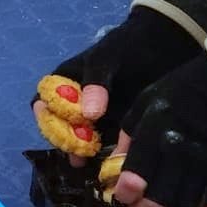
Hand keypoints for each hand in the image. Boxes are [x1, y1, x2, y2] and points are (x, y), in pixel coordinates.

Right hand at [51, 5, 202, 146]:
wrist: (163, 44)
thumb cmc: (125, 47)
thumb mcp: (106, 59)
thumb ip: (95, 84)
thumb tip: (88, 114)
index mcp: (63, 82)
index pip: (43, 105)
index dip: (47, 119)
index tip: (63, 128)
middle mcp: (73, 101)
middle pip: (58, 127)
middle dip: (66, 140)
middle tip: (80, 149)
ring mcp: (94, 116)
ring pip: (79, 139)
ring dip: (82, 151)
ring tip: (90, 161)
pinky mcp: (115, 127)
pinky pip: (104, 143)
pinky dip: (104, 153)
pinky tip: (109, 161)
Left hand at [109, 52, 206, 206]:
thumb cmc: (176, 95)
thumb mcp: (142, 107)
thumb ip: (127, 137)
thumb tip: (113, 168)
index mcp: (153, 130)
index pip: (136, 172)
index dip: (126, 192)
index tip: (122, 197)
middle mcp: (178, 147)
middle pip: (160, 194)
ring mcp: (204, 158)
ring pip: (185, 200)